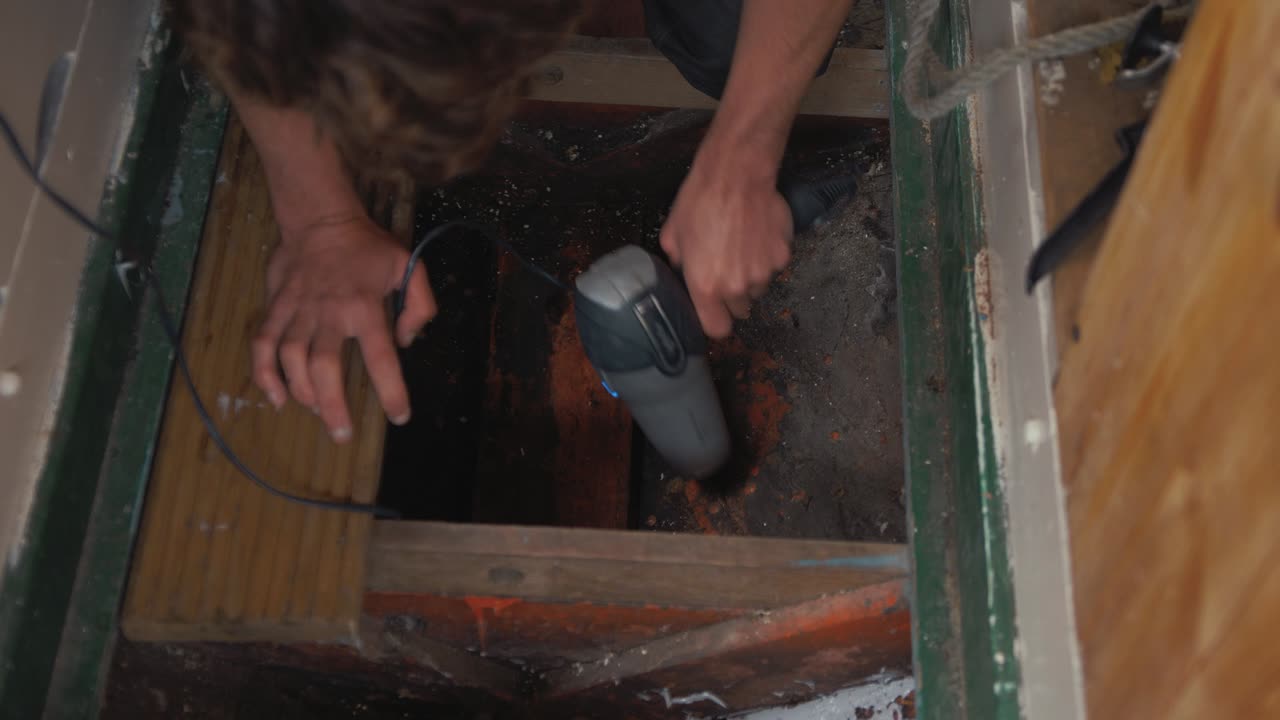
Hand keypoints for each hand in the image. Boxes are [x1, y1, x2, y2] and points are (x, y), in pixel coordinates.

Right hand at [251, 214, 435, 441]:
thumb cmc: (368, 247)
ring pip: (291, 358)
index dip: (391, 391)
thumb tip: (407, 341)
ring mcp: (298, 310)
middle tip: (342, 434)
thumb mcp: (408, 266)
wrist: (321, 219)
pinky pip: (263, 343)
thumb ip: (419, 305)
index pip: (381, 357)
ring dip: (301, 392)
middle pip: (324, 367)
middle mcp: (328, 312)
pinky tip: (276, 397)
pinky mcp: (276, 307)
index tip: (399, 417)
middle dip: (332, 405)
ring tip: (316, 413)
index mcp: (365, 306)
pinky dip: (264, 373)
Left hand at [660, 147, 792, 337]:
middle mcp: (737, 286)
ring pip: (758, 289)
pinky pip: (775, 267)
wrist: (736, 175)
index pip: (717, 329)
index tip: (713, 309)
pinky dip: (768, 257)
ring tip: (742, 248)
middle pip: (740, 310)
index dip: (715, 320)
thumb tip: (683, 269)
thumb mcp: (673, 235)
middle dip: (733, 296)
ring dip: (751, 277)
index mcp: (706, 286)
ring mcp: (764, 272)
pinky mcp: (783, 256)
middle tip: (726, 270)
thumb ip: (679, 262)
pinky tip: (757, 235)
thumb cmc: (700, 202)